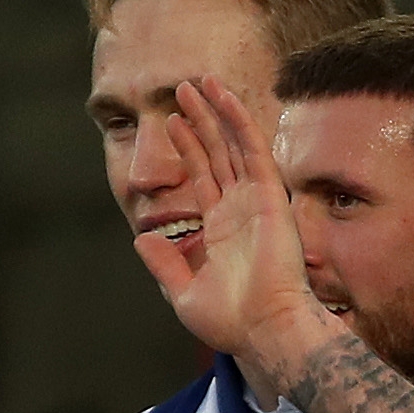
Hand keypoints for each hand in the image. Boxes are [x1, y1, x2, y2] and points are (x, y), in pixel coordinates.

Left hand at [137, 72, 341, 379]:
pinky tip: (222, 96)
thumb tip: (141, 238)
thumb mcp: (184, 294)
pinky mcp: (271, 196)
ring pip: (233, 144)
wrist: (265, 330)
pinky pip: (253, 150)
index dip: (189, 148)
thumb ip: (165, 265)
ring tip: (195, 82)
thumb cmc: (231, 323)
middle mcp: (240, 210)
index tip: (173, 122)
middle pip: (217, 153)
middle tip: (182, 89)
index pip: (204, 177)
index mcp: (222, 231)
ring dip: (215, 111)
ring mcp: (257, 200)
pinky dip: (238, 121)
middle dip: (200, 121)